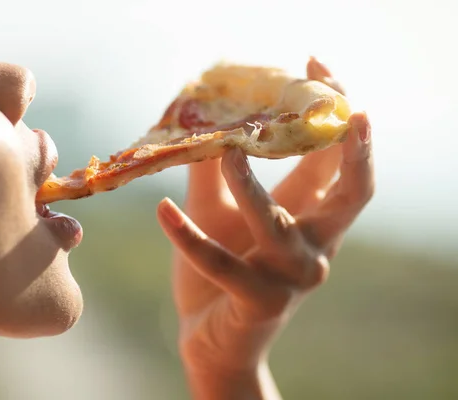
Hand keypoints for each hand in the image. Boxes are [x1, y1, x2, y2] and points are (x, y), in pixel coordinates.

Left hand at [156, 58, 373, 398]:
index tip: (318, 66)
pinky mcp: (259, 302)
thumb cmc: (221, 271)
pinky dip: (189, 236)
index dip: (335, 113)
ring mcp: (291, 277)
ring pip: (278, 223)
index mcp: (309, 218)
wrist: (214, 341)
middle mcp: (314, 246)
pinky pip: (221, 263)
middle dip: (350, 144)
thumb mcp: (219, 211)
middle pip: (353, 192)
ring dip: (250, 184)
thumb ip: (214, 170)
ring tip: (226, 149)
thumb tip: (200, 119)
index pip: (336, 159)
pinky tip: (162, 209)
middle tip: (336, 98)